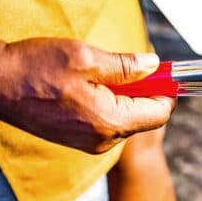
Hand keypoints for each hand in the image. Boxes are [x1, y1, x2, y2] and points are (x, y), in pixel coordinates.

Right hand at [0, 38, 175, 153]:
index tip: (164, 74)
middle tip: (127, 68)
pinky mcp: (78, 140)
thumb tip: (155, 67)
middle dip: (143, 92)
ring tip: (97, 76)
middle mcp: (104, 140)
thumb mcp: (87, 58)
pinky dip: (106, 104)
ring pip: (126, 120)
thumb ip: (127, 66)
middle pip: (145, 117)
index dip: (166, 91)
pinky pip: (107, 123)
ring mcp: (90, 143)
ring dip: (123, 97)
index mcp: (110, 122)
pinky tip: (86, 88)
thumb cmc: (35, 69)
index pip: (160, 114)